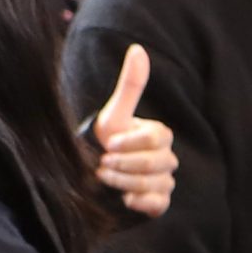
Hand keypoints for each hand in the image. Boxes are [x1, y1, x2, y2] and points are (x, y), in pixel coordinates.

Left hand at [91, 44, 176, 218]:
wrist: (86, 175)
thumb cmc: (102, 142)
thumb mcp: (113, 114)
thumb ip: (130, 85)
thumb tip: (138, 49)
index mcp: (158, 136)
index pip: (158, 138)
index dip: (133, 142)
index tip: (110, 143)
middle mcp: (164, 158)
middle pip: (159, 162)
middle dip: (126, 163)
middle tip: (102, 163)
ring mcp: (162, 182)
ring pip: (156, 183)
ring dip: (126, 181)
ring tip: (104, 178)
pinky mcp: (156, 204)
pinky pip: (159, 204)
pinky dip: (141, 201)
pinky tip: (123, 198)